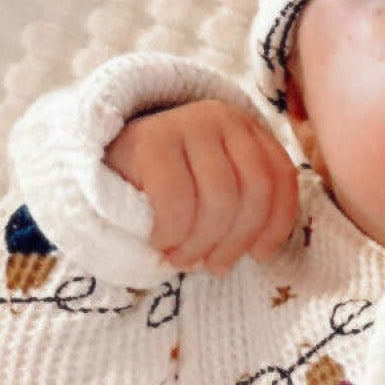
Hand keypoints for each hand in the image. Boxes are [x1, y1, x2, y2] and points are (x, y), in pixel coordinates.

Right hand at [105, 100, 299, 274]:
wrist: (103, 165)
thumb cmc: (168, 187)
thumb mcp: (215, 188)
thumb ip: (247, 204)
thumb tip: (264, 251)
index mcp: (248, 129)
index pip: (281, 177)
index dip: (276, 224)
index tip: (259, 256)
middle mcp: (223, 117)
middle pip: (254, 190)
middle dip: (237, 239)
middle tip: (214, 266)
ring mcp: (187, 123)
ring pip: (221, 197)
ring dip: (203, 242)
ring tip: (184, 259)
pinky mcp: (151, 139)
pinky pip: (178, 198)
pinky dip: (174, 231)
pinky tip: (160, 242)